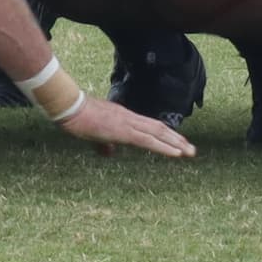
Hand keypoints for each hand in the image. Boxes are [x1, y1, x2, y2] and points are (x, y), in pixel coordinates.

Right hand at [54, 93, 196, 158]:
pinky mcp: (124, 131)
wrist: (69, 107)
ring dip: (176, 143)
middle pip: (159, 128)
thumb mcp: (94, 133)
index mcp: (123, 117)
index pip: (150, 126)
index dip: (165, 134)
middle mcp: (130, 118)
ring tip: (190, 152)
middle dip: (176, 139)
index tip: (178, 141)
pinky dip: (164, 147)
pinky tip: (176, 153)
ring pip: (158, 133)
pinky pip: (148, 140)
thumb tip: (110, 152)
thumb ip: (104, 143)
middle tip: (192, 149)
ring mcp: (128, 123)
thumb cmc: (76, 118)